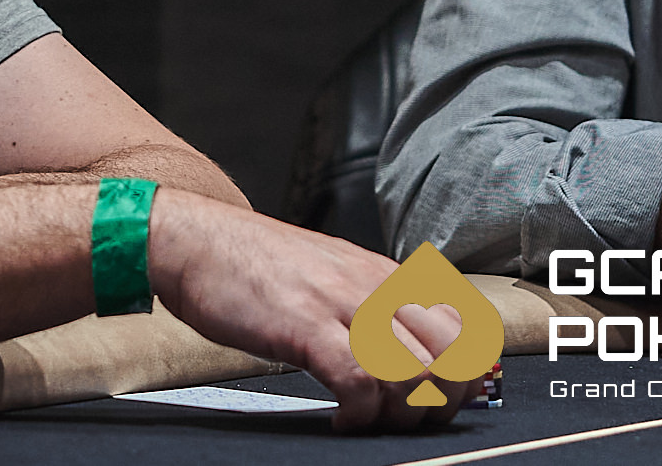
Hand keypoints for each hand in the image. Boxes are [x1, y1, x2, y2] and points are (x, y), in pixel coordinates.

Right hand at [147, 194, 481, 431]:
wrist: (192, 239)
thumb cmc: (252, 263)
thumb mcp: (329, 272)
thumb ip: (370, 302)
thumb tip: (407, 349)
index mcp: (383, 273)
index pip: (464, 325)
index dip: (469, 373)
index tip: (447, 398)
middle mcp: (373, 285)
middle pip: (451, 355)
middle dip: (443, 402)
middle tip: (410, 419)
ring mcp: (340, 303)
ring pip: (414, 372)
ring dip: (402, 413)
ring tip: (373, 422)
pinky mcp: (305, 325)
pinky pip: (360, 382)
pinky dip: (360, 414)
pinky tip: (342, 420)